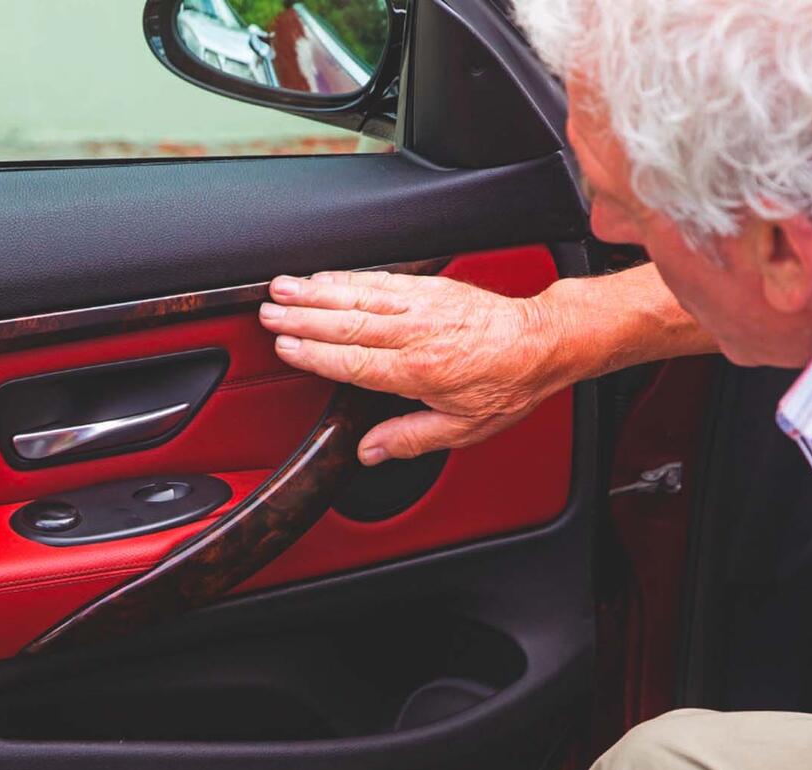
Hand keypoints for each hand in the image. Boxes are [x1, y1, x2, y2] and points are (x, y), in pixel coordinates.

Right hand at [258, 270, 567, 464]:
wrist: (543, 342)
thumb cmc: (506, 386)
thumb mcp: (462, 429)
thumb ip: (410, 439)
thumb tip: (369, 451)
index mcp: (420, 372)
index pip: (353, 362)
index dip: (315, 354)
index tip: (285, 347)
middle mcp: (417, 334)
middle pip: (348, 323)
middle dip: (303, 317)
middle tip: (268, 313)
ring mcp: (422, 305)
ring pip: (358, 296)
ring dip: (316, 291)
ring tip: (282, 287)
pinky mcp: (430, 287)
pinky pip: (381, 279)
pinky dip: (348, 278)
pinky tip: (324, 276)